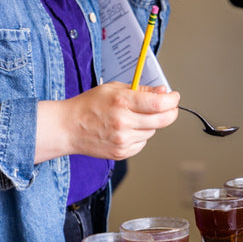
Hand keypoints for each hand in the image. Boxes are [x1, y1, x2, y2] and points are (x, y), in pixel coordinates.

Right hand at [35, 82, 178, 163]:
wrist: (68, 128)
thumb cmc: (88, 106)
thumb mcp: (113, 89)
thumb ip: (140, 90)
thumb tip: (163, 92)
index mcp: (122, 102)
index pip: (159, 104)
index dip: (172, 100)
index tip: (174, 97)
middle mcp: (124, 122)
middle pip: (162, 120)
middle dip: (171, 112)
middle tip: (170, 107)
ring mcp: (123, 140)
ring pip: (152, 132)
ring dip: (150, 124)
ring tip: (133, 118)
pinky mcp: (122, 152)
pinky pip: (142, 143)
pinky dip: (140, 136)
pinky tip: (126, 130)